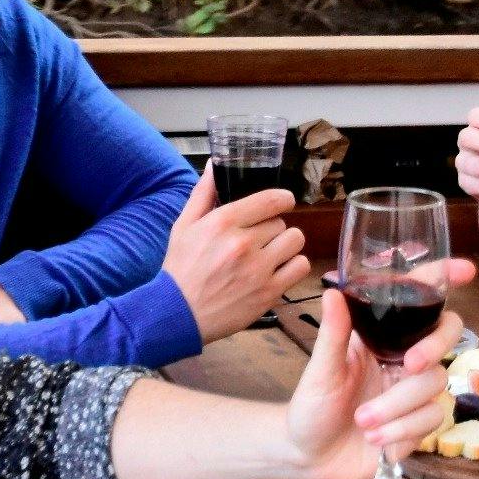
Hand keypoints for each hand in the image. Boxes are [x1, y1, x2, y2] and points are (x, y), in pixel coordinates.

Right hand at [162, 172, 311, 343]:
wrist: (179, 314)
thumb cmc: (181, 268)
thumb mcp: (184, 226)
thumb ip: (203, 194)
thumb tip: (215, 164)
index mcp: (224, 222)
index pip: (271, 199)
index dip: (283, 199)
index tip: (284, 202)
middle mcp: (244, 243)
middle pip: (281, 222)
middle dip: (272, 228)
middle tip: (258, 240)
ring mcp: (259, 269)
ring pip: (295, 241)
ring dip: (286, 245)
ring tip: (271, 253)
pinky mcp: (269, 292)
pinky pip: (300, 266)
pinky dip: (293, 266)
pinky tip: (278, 270)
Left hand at [284, 276, 471, 478]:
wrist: (310, 458)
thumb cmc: (311, 407)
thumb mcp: (320, 370)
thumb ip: (333, 334)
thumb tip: (332, 293)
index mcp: (382, 337)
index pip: (419, 301)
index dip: (445, 281)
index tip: (465, 271)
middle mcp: (404, 359)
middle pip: (447, 336)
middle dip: (433, 348)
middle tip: (408, 365)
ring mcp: (415, 392)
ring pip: (435, 384)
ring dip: (397, 406)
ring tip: (363, 422)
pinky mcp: (420, 424)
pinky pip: (431, 419)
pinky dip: (401, 431)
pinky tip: (375, 440)